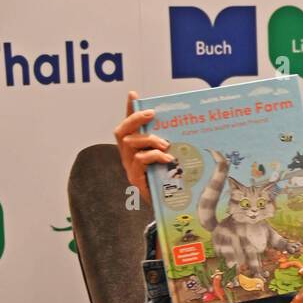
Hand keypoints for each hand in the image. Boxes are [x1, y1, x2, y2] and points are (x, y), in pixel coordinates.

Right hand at [114, 90, 175, 206]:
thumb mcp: (168, 160)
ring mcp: (129, 168)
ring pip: (130, 144)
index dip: (129, 109)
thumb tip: (181, 127)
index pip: (128, 125)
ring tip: (165, 143)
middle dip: (135, 119)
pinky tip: (168, 158)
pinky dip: (154, 156)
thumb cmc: (168, 181)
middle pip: (121, 131)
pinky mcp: (135, 179)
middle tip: (151, 114)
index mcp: (134, 149)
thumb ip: (168, 145)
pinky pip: (140, 161)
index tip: (133, 94)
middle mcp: (127, 156)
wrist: (166, 209)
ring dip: (148, 139)